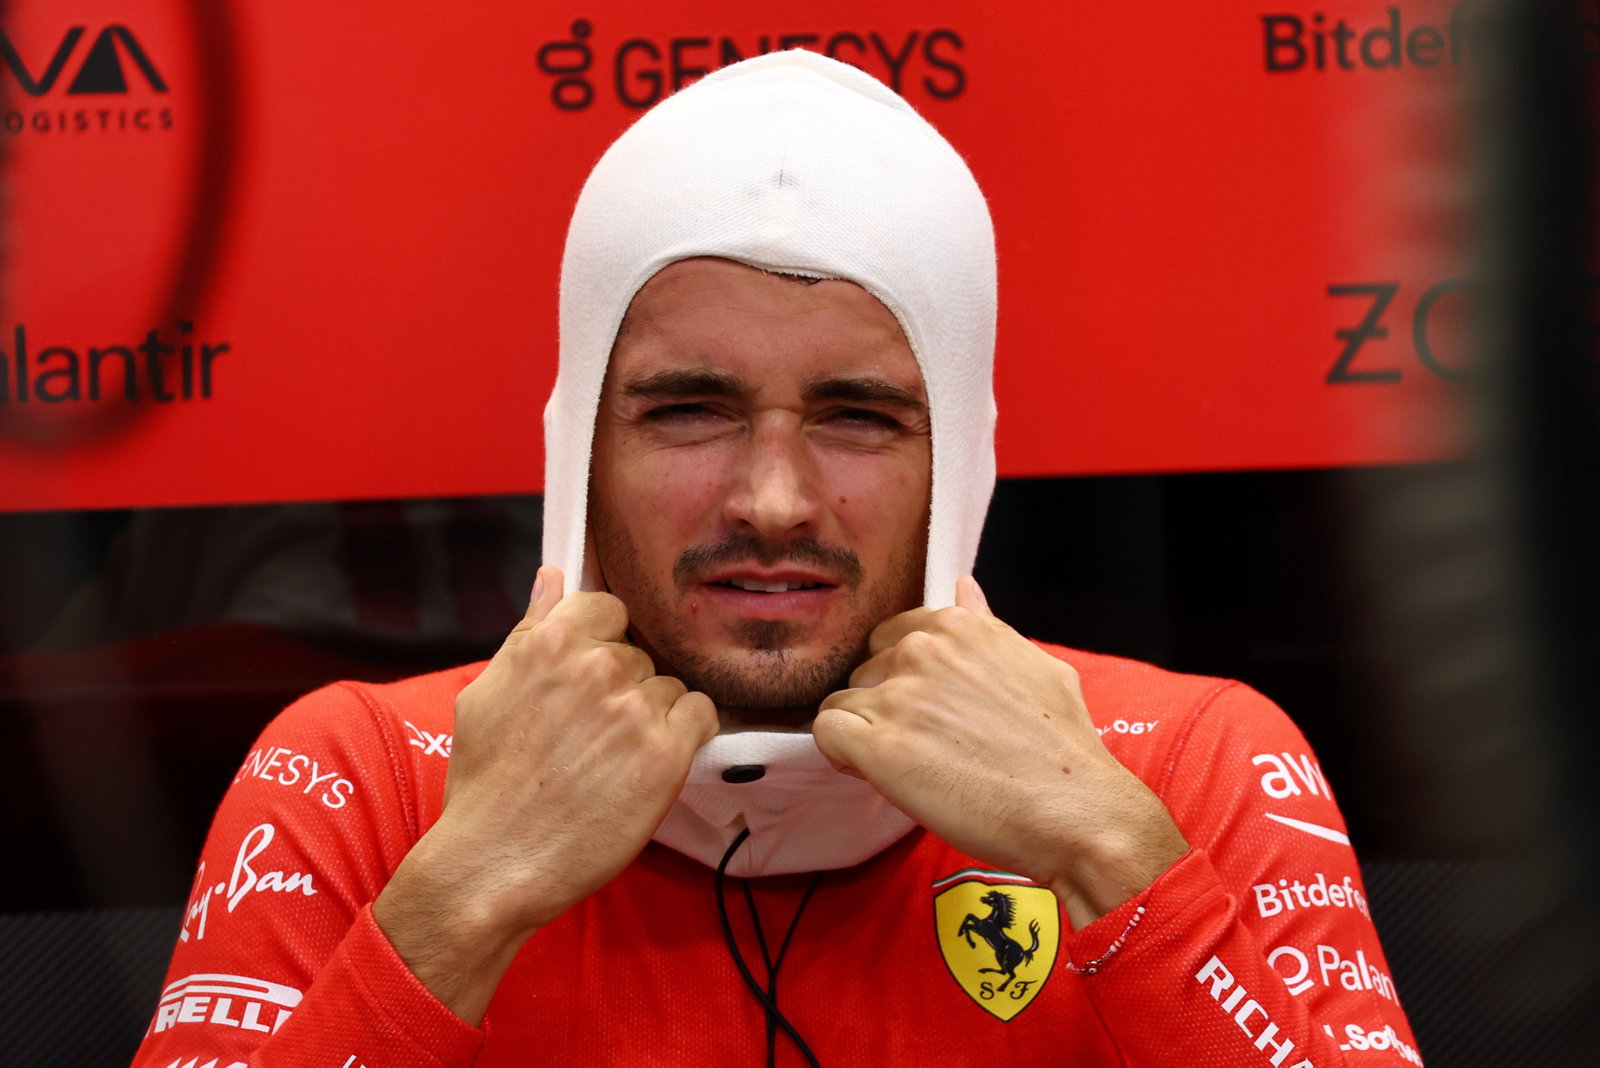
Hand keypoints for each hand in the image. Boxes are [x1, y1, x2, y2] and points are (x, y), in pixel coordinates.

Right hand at [374, 566, 716, 1020]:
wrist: (493, 862)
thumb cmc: (485, 784)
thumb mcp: (487, 693)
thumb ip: (529, 630)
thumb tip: (552, 577)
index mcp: (551, 642)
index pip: (610, 609)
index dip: (603, 647)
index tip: (590, 683)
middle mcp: (597, 665)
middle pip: (640, 655)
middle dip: (624, 689)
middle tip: (591, 737)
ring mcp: (635, 707)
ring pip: (668, 687)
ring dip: (652, 717)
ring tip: (612, 760)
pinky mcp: (666, 752)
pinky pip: (701, 715)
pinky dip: (686, 735)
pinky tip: (652, 762)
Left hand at [813, 577, 1187, 928]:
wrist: (1074, 810)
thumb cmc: (1062, 748)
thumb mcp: (1038, 665)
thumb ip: (988, 626)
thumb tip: (963, 587)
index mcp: (957, 627)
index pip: (891, 637)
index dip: (900, 677)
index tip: (922, 709)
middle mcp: (922, 651)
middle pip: (865, 672)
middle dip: (883, 706)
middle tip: (922, 745)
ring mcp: (898, 697)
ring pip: (842, 704)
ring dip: (863, 734)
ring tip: (907, 766)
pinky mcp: (880, 746)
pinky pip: (827, 735)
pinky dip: (841, 755)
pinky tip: (874, 773)